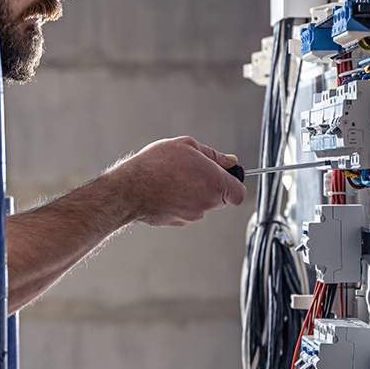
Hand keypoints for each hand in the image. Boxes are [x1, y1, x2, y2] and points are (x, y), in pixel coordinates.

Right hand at [116, 136, 246, 226]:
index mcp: (215, 182)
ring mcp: (193, 215)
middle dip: (211, 186)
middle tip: (193, 171)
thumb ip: (214, 155)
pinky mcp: (179, 222)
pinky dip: (180, 202)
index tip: (226, 177)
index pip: (239, 193)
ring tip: (174, 179)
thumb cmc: (156, 164)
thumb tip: (230, 161)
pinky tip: (166, 190)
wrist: (130, 189)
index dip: (235, 185)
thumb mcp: (187, 146)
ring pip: (202, 204)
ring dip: (194, 193)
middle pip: (220, 198)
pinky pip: (186, 211)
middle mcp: (207, 202)